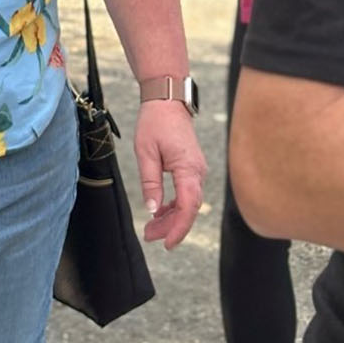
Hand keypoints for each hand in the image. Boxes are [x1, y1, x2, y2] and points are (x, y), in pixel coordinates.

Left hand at [134, 100, 205, 249]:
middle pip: (189, 209)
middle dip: (171, 227)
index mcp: (188, 167)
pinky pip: (187, 193)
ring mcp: (196, 169)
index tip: (167, 243)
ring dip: (171, 218)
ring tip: (151, 229)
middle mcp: (197, 171)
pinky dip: (174, 205)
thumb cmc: (155, 121)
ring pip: (188, 203)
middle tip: (150, 237)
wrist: (167, 99)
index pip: (188, 206)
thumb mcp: (145, 151)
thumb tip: (152, 210)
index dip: (178, 228)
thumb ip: (150, 182)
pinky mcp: (192, 168)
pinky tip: (160, 212)